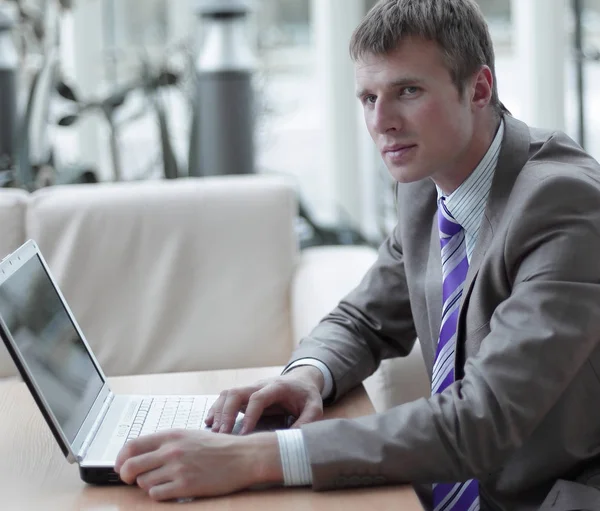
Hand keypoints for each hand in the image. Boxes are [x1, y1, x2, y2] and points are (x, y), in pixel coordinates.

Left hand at [114, 429, 282, 500]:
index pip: (132, 445)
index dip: (121, 458)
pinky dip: (159, 494)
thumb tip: (139, 454)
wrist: (242, 457)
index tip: (121, 465)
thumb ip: (165, 443)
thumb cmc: (218, 447)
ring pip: (143, 482)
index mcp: (171, 435)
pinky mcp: (185, 486)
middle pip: (130, 466)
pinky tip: (170, 489)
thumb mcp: (189, 435)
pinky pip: (157, 494)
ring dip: (148, 484)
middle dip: (126, 475)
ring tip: (163, 481)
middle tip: (131, 479)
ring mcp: (177, 468)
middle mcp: (171, 450)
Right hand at [205, 366, 324, 433]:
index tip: (244, 433)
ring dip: (219, 411)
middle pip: (237, 392)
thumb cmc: (306, 395)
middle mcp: (260, 385)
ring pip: (228, 394)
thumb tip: (291, 440)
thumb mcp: (315, 408)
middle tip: (222, 434)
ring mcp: (250, 389)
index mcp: (277, 387)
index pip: (258, 397)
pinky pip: (226, 398)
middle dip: (227, 412)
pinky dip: (216, 409)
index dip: (249, 414)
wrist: (301, 380)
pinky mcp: (245, 395)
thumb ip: (307, 422)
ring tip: (215, 432)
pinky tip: (210, 423)